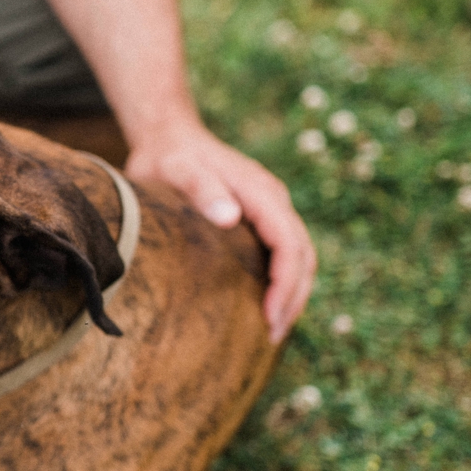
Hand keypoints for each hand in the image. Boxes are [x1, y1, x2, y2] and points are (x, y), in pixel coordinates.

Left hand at [125, 122, 315, 343]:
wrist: (167, 135)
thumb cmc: (169, 156)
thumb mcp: (179, 169)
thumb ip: (202, 190)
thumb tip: (230, 218)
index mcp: (262, 193)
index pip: (290, 244)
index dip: (285, 284)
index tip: (269, 316)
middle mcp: (273, 200)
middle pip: (303, 255)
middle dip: (294, 297)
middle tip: (273, 335)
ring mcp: (269, 208)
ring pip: (299, 256)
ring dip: (292, 292)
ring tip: (273, 328)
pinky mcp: (258, 216)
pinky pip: (283, 252)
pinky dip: (283, 280)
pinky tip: (266, 303)